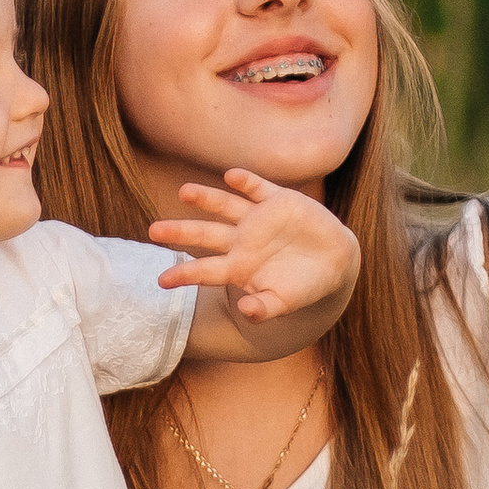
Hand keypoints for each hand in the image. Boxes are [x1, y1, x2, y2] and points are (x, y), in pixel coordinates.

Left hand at [149, 169, 362, 327]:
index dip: (184, 274)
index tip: (161, 281)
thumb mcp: (286, 302)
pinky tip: (231, 176)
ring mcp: (259, 219)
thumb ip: (265, 307)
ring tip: (185, 192)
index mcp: (240, 267)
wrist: (336, 261)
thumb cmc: (304, 286)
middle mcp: (243, 240)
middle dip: (181, 232)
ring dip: (206, 198)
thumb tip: (246, 312)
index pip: (205, 270)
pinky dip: (246, 182)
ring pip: (225, 206)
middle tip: (153, 231)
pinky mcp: (279, 200)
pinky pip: (258, 189)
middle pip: (205, 234)